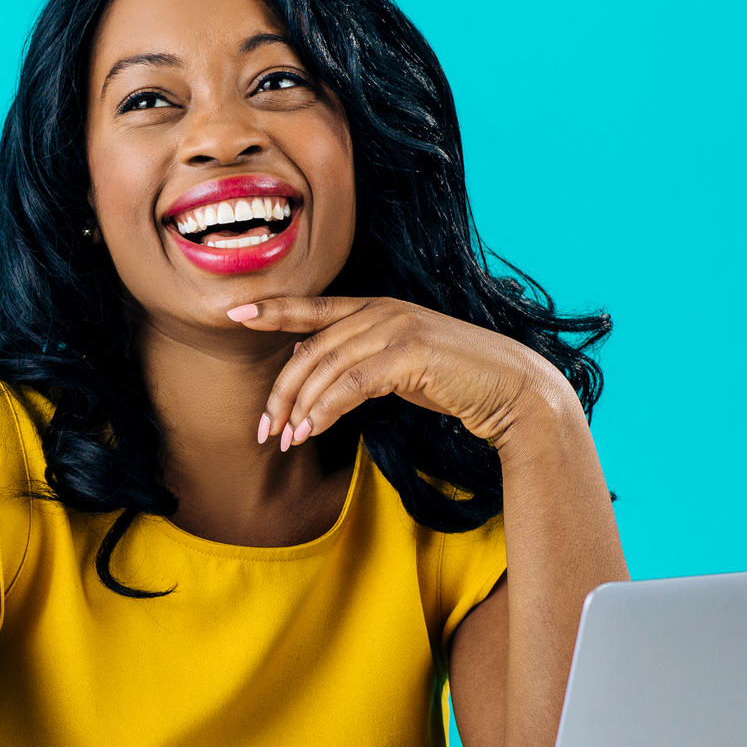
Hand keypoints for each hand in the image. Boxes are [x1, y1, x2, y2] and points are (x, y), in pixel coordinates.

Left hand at [227, 296, 566, 448]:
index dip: (272, 309)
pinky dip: (326, 409)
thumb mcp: (396, 364)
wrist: (512, 389)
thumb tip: (303, 359)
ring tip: (284, 440)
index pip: (313, 307)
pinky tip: (311, 430)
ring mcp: (397, 328)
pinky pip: (352, 384)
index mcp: (376, 307)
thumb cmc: (455, 380)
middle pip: (311, 349)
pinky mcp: (411, 354)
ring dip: (300, 408)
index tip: (234, 314)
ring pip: (326, 368)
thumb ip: (354, 358)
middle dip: (281, 392)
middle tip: (264, 429)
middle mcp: (382, 311)